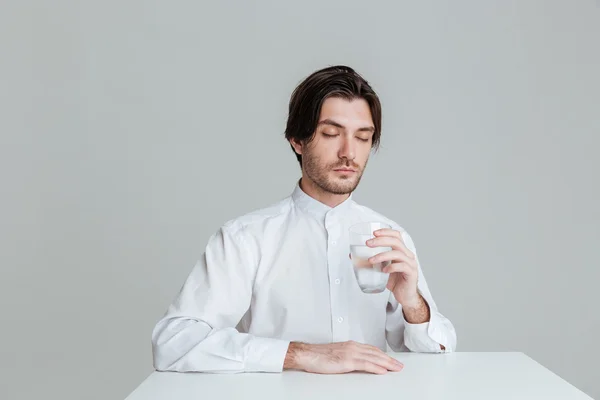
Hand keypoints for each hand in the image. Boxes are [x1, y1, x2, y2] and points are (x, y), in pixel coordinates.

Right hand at [284, 341, 403, 373]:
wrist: (307, 354)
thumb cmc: (318, 356)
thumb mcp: (337, 354)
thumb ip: (348, 357)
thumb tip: (357, 363)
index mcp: (350, 345)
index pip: (371, 349)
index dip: (383, 355)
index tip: (391, 360)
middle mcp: (352, 347)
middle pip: (376, 353)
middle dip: (389, 359)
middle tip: (399, 365)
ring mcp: (350, 353)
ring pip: (373, 357)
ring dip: (387, 363)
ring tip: (396, 368)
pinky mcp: (347, 361)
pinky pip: (365, 364)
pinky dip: (376, 367)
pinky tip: (382, 370)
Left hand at [366, 228, 419, 306]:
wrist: (405, 296)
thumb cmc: (394, 281)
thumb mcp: (381, 269)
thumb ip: (371, 261)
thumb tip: (353, 256)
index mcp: (401, 251)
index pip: (396, 235)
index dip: (386, 232)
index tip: (374, 233)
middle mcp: (408, 255)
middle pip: (396, 241)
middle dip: (380, 241)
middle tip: (368, 244)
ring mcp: (411, 264)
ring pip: (398, 253)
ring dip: (382, 255)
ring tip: (371, 260)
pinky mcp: (411, 273)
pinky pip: (402, 266)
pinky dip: (391, 267)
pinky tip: (384, 271)